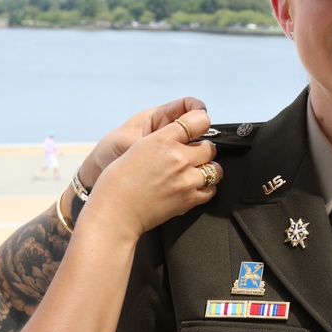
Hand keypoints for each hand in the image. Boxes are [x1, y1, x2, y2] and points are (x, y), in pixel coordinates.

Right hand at [81, 107, 222, 239]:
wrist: (115, 211)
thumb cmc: (119, 181)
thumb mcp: (138, 147)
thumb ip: (164, 139)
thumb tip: (182, 134)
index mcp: (163, 140)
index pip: (200, 120)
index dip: (200, 123)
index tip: (197, 129)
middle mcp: (179, 158)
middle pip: (210, 147)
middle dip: (203, 150)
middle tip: (192, 156)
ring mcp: (186, 179)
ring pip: (215, 169)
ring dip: (208, 170)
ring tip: (195, 172)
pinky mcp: (189, 199)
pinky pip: (211, 189)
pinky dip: (205, 188)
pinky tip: (193, 187)